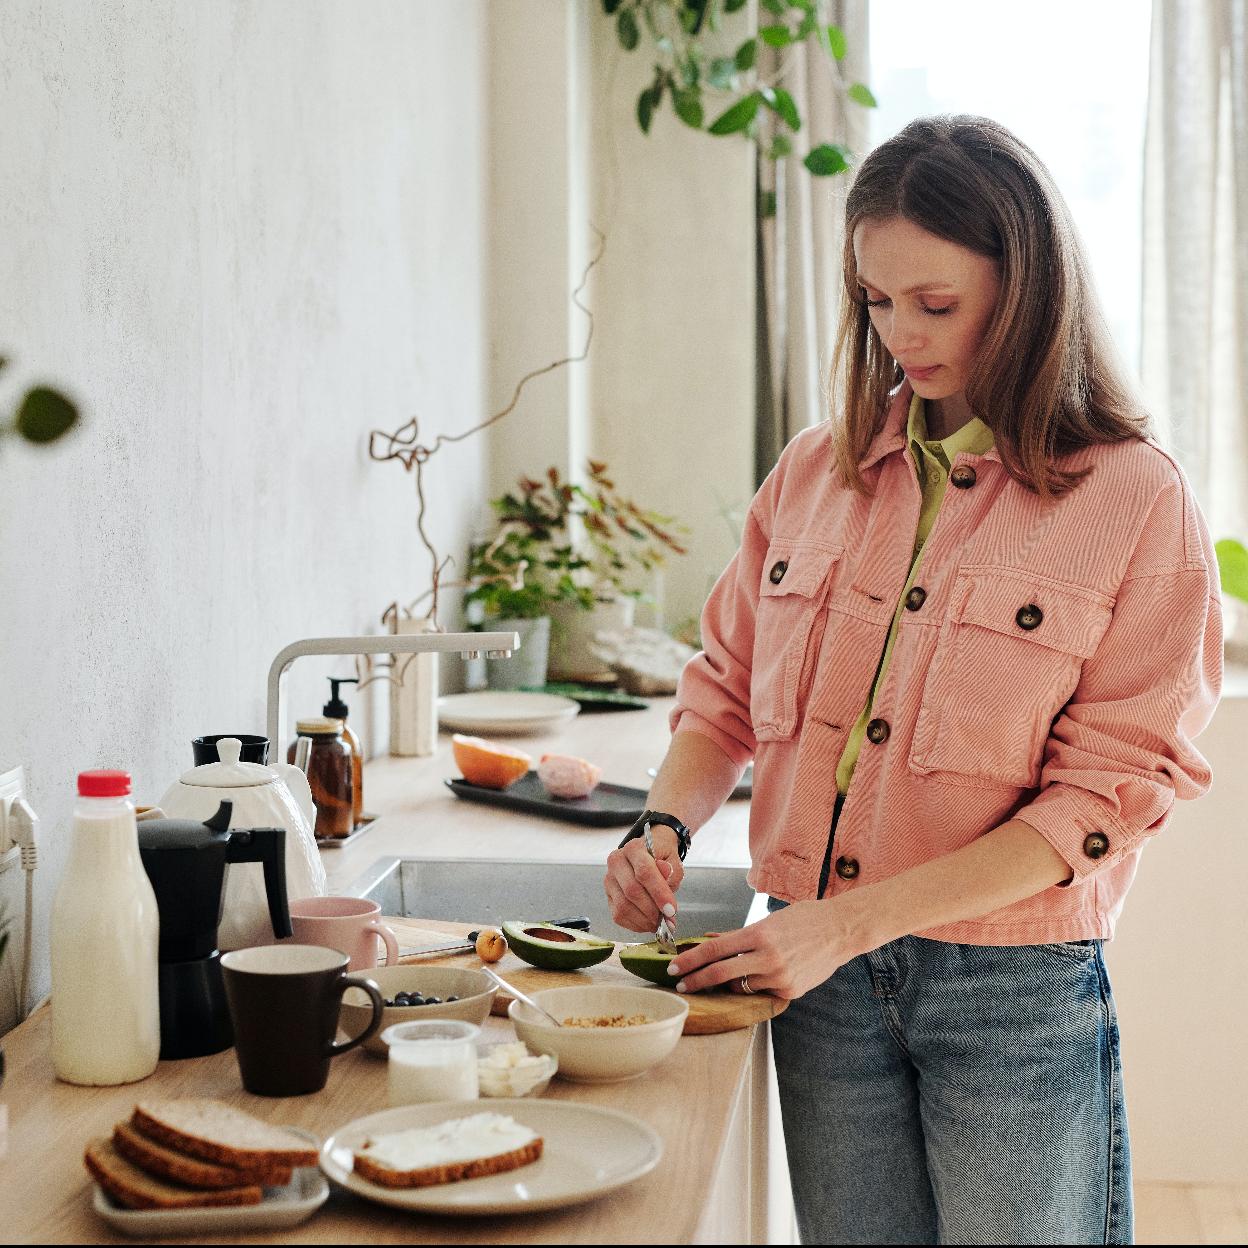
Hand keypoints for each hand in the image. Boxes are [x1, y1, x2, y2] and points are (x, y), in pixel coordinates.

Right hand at [603, 827, 684, 932]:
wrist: (651, 854)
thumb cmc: (662, 857)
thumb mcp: (673, 858)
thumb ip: (671, 869)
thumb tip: (665, 874)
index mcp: (633, 848)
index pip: (644, 872)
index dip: (658, 893)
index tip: (671, 909)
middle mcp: (617, 862)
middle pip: (632, 891)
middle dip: (652, 910)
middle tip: (668, 919)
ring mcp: (610, 880)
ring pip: (623, 906)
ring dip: (644, 920)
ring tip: (660, 922)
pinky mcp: (608, 896)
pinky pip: (619, 916)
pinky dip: (636, 924)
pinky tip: (648, 923)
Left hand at [665, 899, 858, 999]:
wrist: (841, 930)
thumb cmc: (804, 919)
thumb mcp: (769, 921)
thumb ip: (739, 935)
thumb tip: (711, 940)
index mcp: (759, 934)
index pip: (714, 949)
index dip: (691, 960)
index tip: (674, 967)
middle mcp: (767, 957)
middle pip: (720, 972)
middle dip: (696, 980)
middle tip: (680, 984)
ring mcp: (779, 976)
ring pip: (741, 986)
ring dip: (729, 983)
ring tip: (727, 976)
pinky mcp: (790, 991)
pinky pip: (761, 992)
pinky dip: (754, 986)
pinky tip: (759, 977)